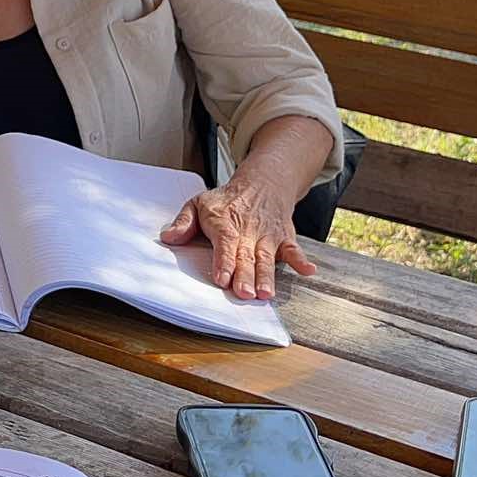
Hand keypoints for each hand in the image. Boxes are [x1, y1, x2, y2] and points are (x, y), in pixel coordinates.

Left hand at [159, 169, 316, 299]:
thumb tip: (168, 237)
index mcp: (224, 223)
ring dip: (267, 276)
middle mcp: (248, 231)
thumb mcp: (199, 203)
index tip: (222, 278)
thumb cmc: (227, 200)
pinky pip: (293, 250)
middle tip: (243, 293)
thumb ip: (184, 222)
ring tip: (265, 293)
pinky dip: (301, 260)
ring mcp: (267, 236)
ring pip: (267, 259)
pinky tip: (308, 270)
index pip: (225, 243)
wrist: (263, 183)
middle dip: (245, 275)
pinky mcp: (284, 239)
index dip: (224, 261)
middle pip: (246, 256)